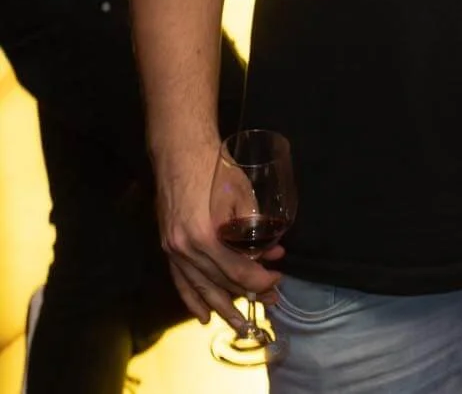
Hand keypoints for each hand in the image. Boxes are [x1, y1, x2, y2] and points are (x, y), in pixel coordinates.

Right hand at [155, 142, 283, 330]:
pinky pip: (180, 281)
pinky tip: (203, 315)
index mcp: (206, 236)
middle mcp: (186, 249)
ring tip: (240, 324)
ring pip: (200, 288)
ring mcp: (173, 250)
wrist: (180, 154)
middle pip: (220, 284)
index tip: (277, 280)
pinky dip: (192, 299)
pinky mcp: (168, 246)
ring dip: (221, 307)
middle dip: (247, 295)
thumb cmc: (215, 169)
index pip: (237, 272)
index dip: (260, 281)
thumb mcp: (243, 195)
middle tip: (270, 302)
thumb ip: (255, 226)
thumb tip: (271, 250)